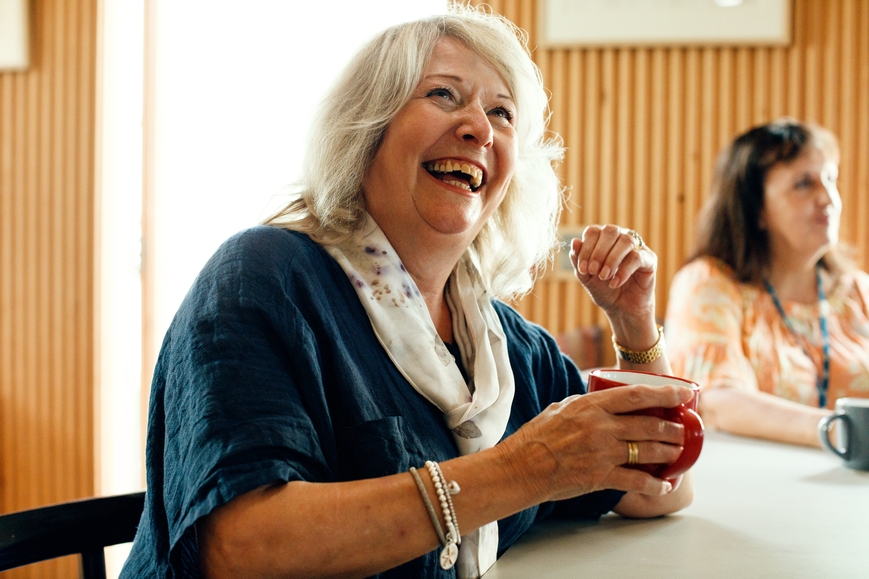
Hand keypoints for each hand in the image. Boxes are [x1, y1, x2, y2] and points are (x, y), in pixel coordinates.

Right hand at [498, 383, 693, 502]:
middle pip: (649, 425)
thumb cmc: (536, 436)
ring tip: (679, 453)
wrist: (521, 467)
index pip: (637, 396)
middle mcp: (601, 427)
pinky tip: (664, 485)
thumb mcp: (560, 408)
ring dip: (669, 453)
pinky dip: (655, 484)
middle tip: (683, 430)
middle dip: (673, 429)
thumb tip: (604, 402)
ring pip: (648, 451)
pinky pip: (637, 480)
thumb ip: (586, 404)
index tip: (683, 394)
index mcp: (591, 405)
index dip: (665, 394)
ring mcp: (602, 452)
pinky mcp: (601, 476)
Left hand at [569, 225, 655, 321]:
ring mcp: (637, 247)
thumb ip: (578, 260)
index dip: (586, 248)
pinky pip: (637, 257)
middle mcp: (621, 238)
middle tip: (593, 271)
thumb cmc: (604, 290)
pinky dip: (623, 270)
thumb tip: (574, 241)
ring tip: (604, 277)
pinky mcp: (649, 259)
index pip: (593, 231)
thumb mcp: (586, 277)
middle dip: (598, 252)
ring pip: (626, 241)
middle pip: (610, 231)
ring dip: (612, 259)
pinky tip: (615, 283)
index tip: (582, 268)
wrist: (622, 310)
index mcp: (603, 239)